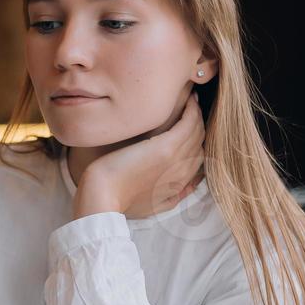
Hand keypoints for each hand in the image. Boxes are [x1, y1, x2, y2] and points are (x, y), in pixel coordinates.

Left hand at [73, 92, 204, 219]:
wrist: (104, 196)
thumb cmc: (120, 200)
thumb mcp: (153, 205)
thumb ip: (172, 195)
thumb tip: (187, 187)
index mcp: (180, 185)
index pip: (199, 157)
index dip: (196, 140)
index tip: (188, 126)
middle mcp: (184, 172)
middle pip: (200, 142)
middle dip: (199, 124)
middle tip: (192, 107)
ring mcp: (177, 159)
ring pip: (198, 130)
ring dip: (197, 113)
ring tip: (192, 99)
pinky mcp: (167, 147)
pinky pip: (190, 123)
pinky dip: (193, 110)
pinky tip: (189, 100)